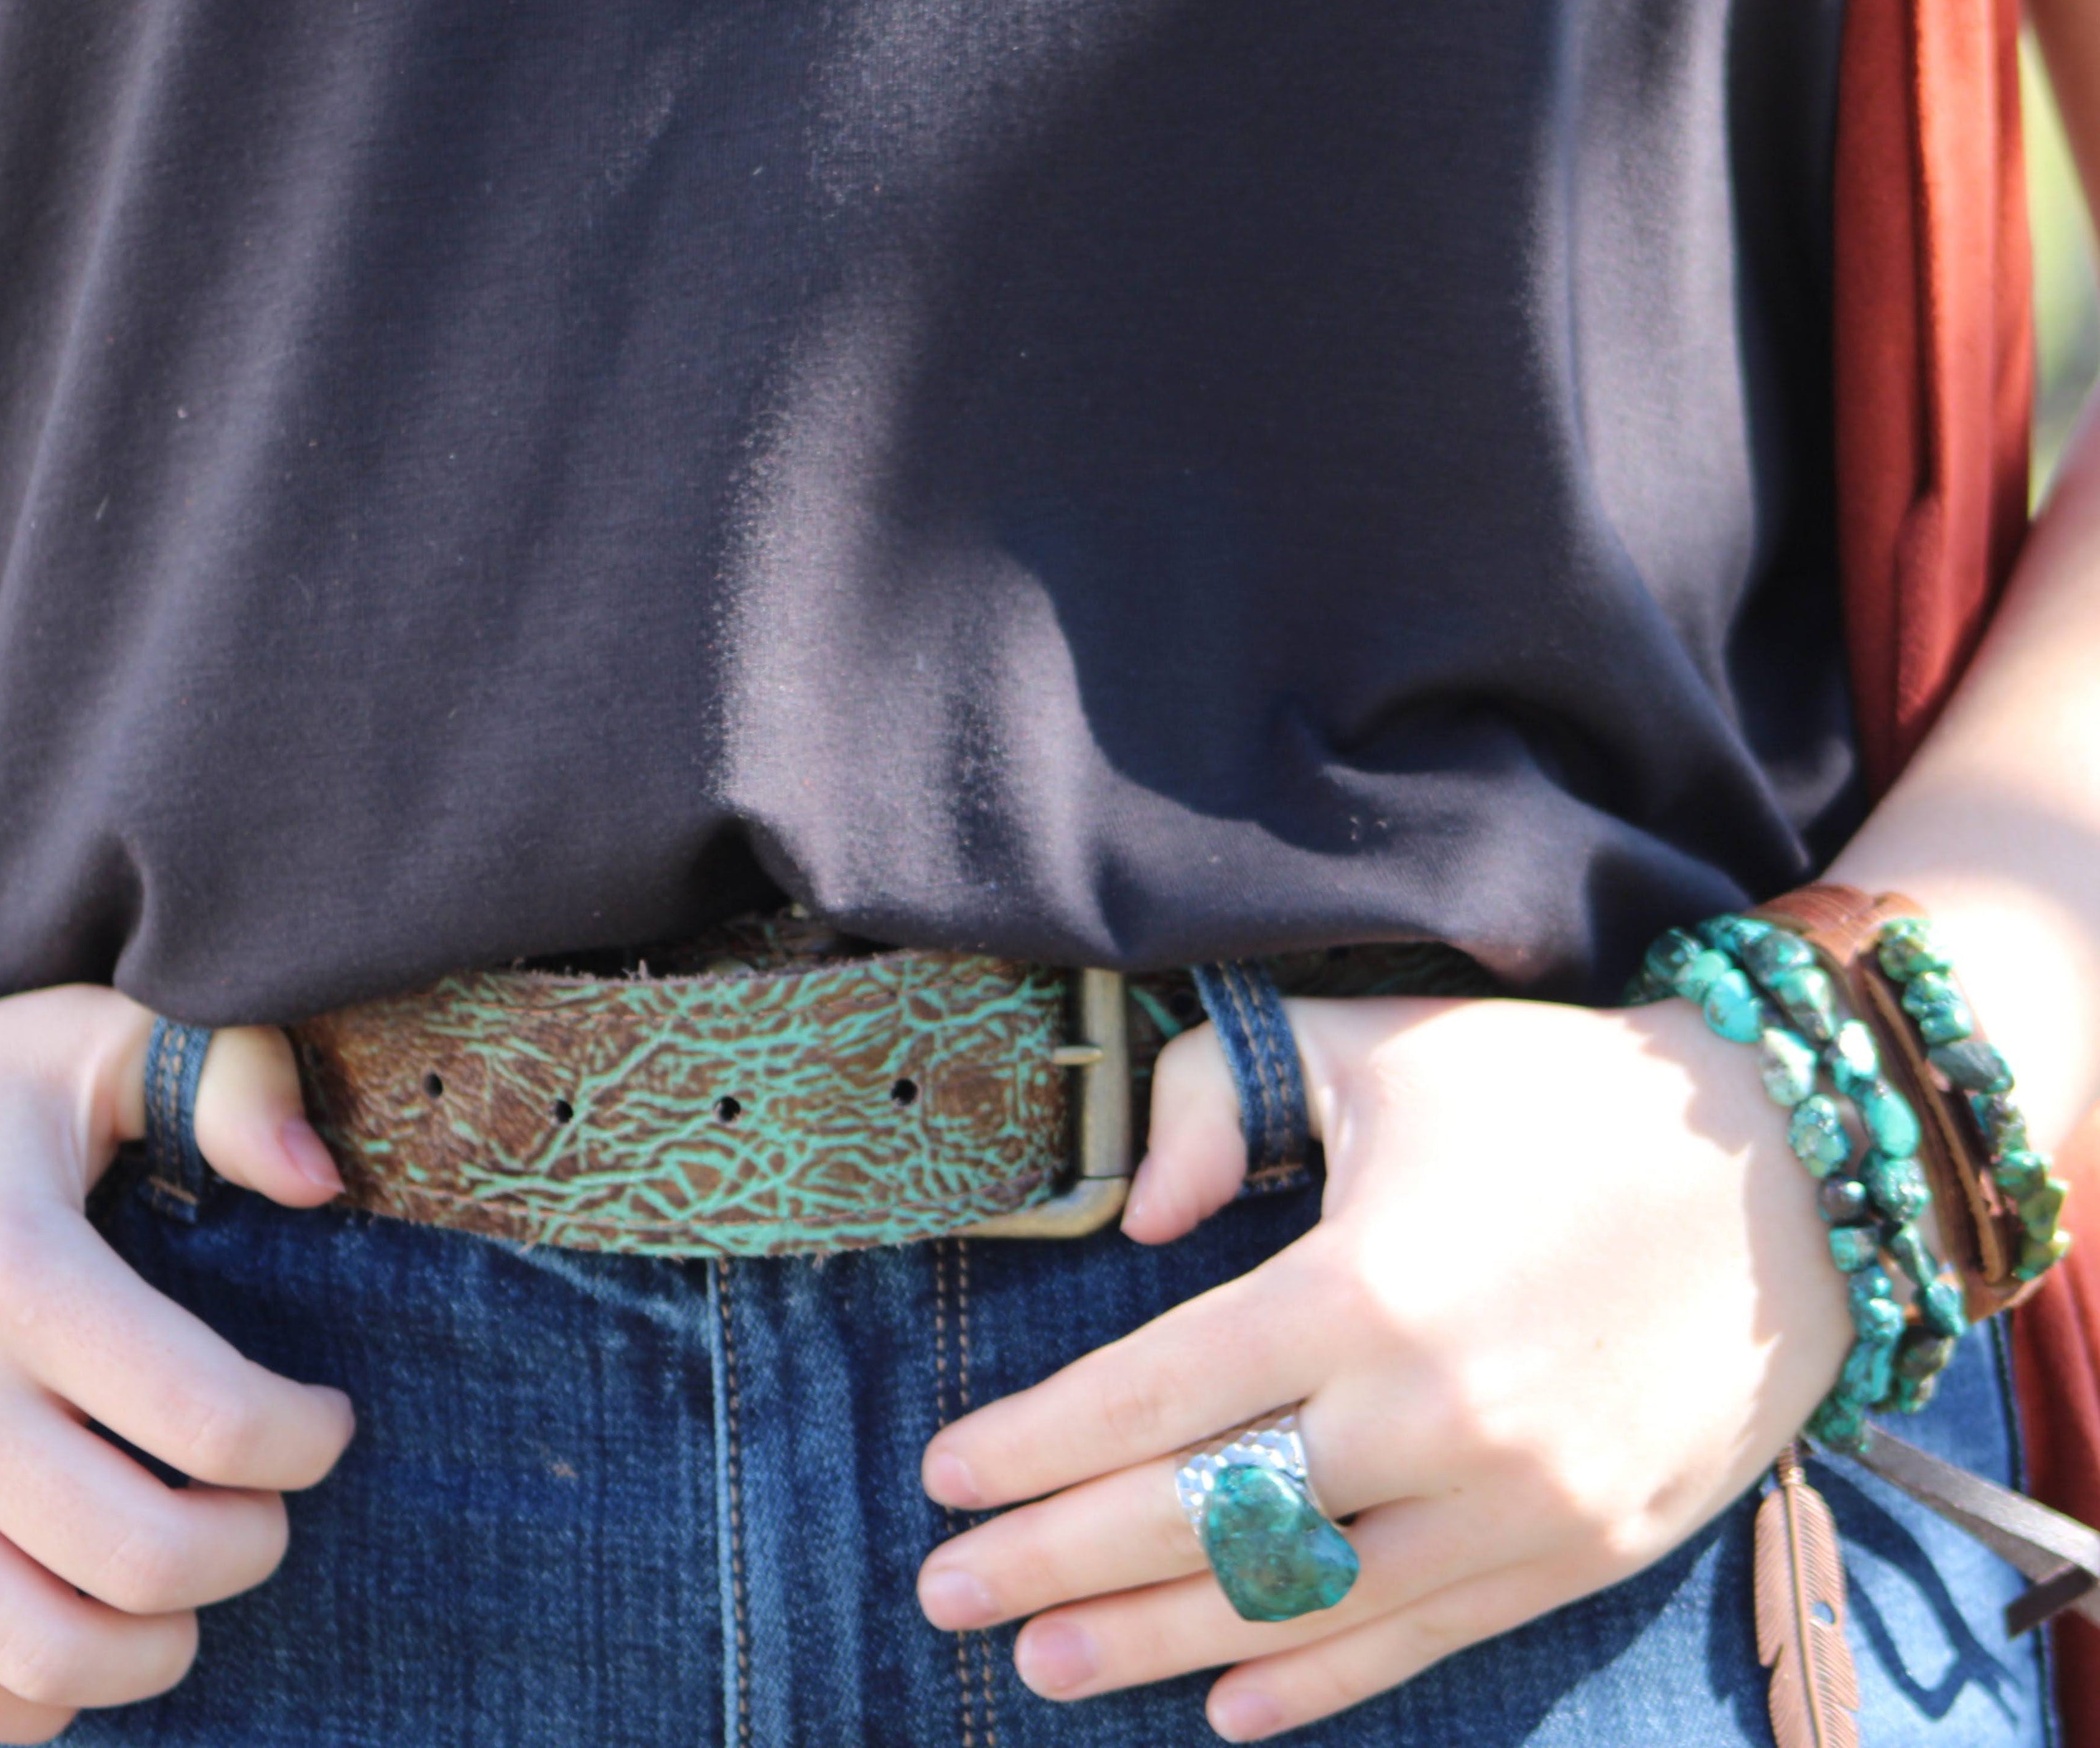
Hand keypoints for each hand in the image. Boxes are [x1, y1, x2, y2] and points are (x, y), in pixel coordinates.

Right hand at [0, 985, 355, 1742]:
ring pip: (48, 1655)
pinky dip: (49, 1692)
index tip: (324, 1419)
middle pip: (145, 1555)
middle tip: (270, 1503)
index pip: (212, 1417)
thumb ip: (232, 1082)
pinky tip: (98, 1623)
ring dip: (164, 1643)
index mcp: (12, 1273)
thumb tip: (321, 1179)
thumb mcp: (88, 1038)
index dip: (307, 1439)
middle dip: (254, 1545)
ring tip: (198, 1577)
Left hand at [915, 993, 1853, 1738]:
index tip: (942, 1474)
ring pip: (1296, 1606)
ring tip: (1040, 1668)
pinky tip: (1225, 1706)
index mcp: (1364, 1287)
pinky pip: (1419, 1639)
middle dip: (1054, 1562)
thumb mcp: (1369, 1051)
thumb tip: (1136, 1218)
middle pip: (1200, 1520)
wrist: (1791, 1174)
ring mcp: (1514, 1506)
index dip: (1037, 1444)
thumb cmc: (1552, 1094)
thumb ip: (1215, 1095)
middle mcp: (1430, 1418)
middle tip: (946, 1593)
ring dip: (1155, 1644)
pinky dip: (1315, 1682)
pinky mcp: (1581, 1555)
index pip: (1155, 1395)